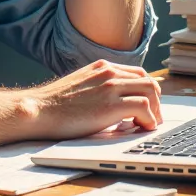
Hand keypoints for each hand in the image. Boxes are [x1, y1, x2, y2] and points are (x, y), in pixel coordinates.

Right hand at [25, 61, 161, 139]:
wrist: (39, 110)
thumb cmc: (55, 105)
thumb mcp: (80, 86)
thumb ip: (99, 89)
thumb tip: (116, 106)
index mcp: (102, 67)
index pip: (138, 73)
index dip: (147, 91)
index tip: (148, 107)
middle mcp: (109, 72)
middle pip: (148, 81)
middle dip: (156, 102)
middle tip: (153, 119)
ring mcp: (111, 87)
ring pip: (151, 91)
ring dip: (155, 111)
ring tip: (148, 125)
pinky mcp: (111, 104)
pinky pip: (144, 107)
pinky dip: (149, 119)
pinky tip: (141, 128)